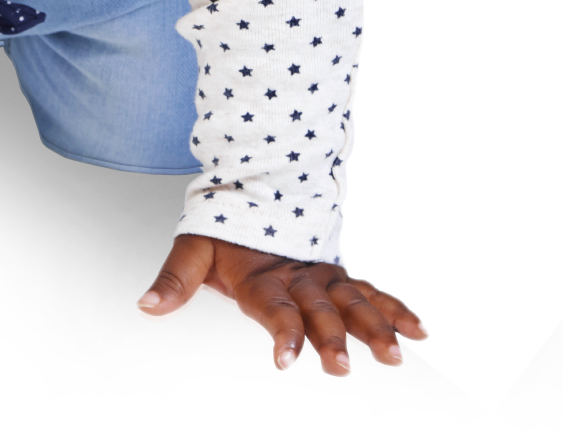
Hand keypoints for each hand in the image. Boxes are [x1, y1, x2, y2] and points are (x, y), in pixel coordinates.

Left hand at [135, 234, 429, 379]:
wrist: (252, 190)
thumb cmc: (219, 232)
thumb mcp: (192, 251)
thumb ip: (174, 283)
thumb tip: (143, 308)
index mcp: (261, 279)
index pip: (274, 310)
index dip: (281, 335)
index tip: (287, 366)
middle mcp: (297, 279)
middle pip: (319, 312)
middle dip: (334, 341)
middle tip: (345, 372)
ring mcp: (322, 278)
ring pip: (353, 304)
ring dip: (375, 329)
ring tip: (395, 359)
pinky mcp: (339, 279)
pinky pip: (371, 293)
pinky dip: (395, 309)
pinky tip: (420, 332)